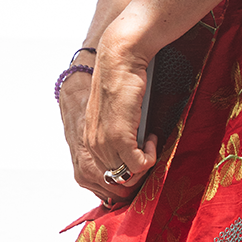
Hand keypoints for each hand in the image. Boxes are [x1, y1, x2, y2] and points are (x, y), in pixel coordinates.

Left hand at [83, 29, 158, 197]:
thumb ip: (117, 132)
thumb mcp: (114, 114)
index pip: (103, 176)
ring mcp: (105, 143)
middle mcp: (93, 146)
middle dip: (136, 172)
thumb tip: (132, 147)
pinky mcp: (120, 138)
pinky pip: (138, 165)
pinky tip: (151, 137)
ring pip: (127, 176)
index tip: (139, 160)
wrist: (119, 61)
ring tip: (149, 141)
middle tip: (148, 154)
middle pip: (116, 180)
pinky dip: (150, 156)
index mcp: (89, 141)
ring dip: (143, 163)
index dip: (124, 174)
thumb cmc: (120, 81)